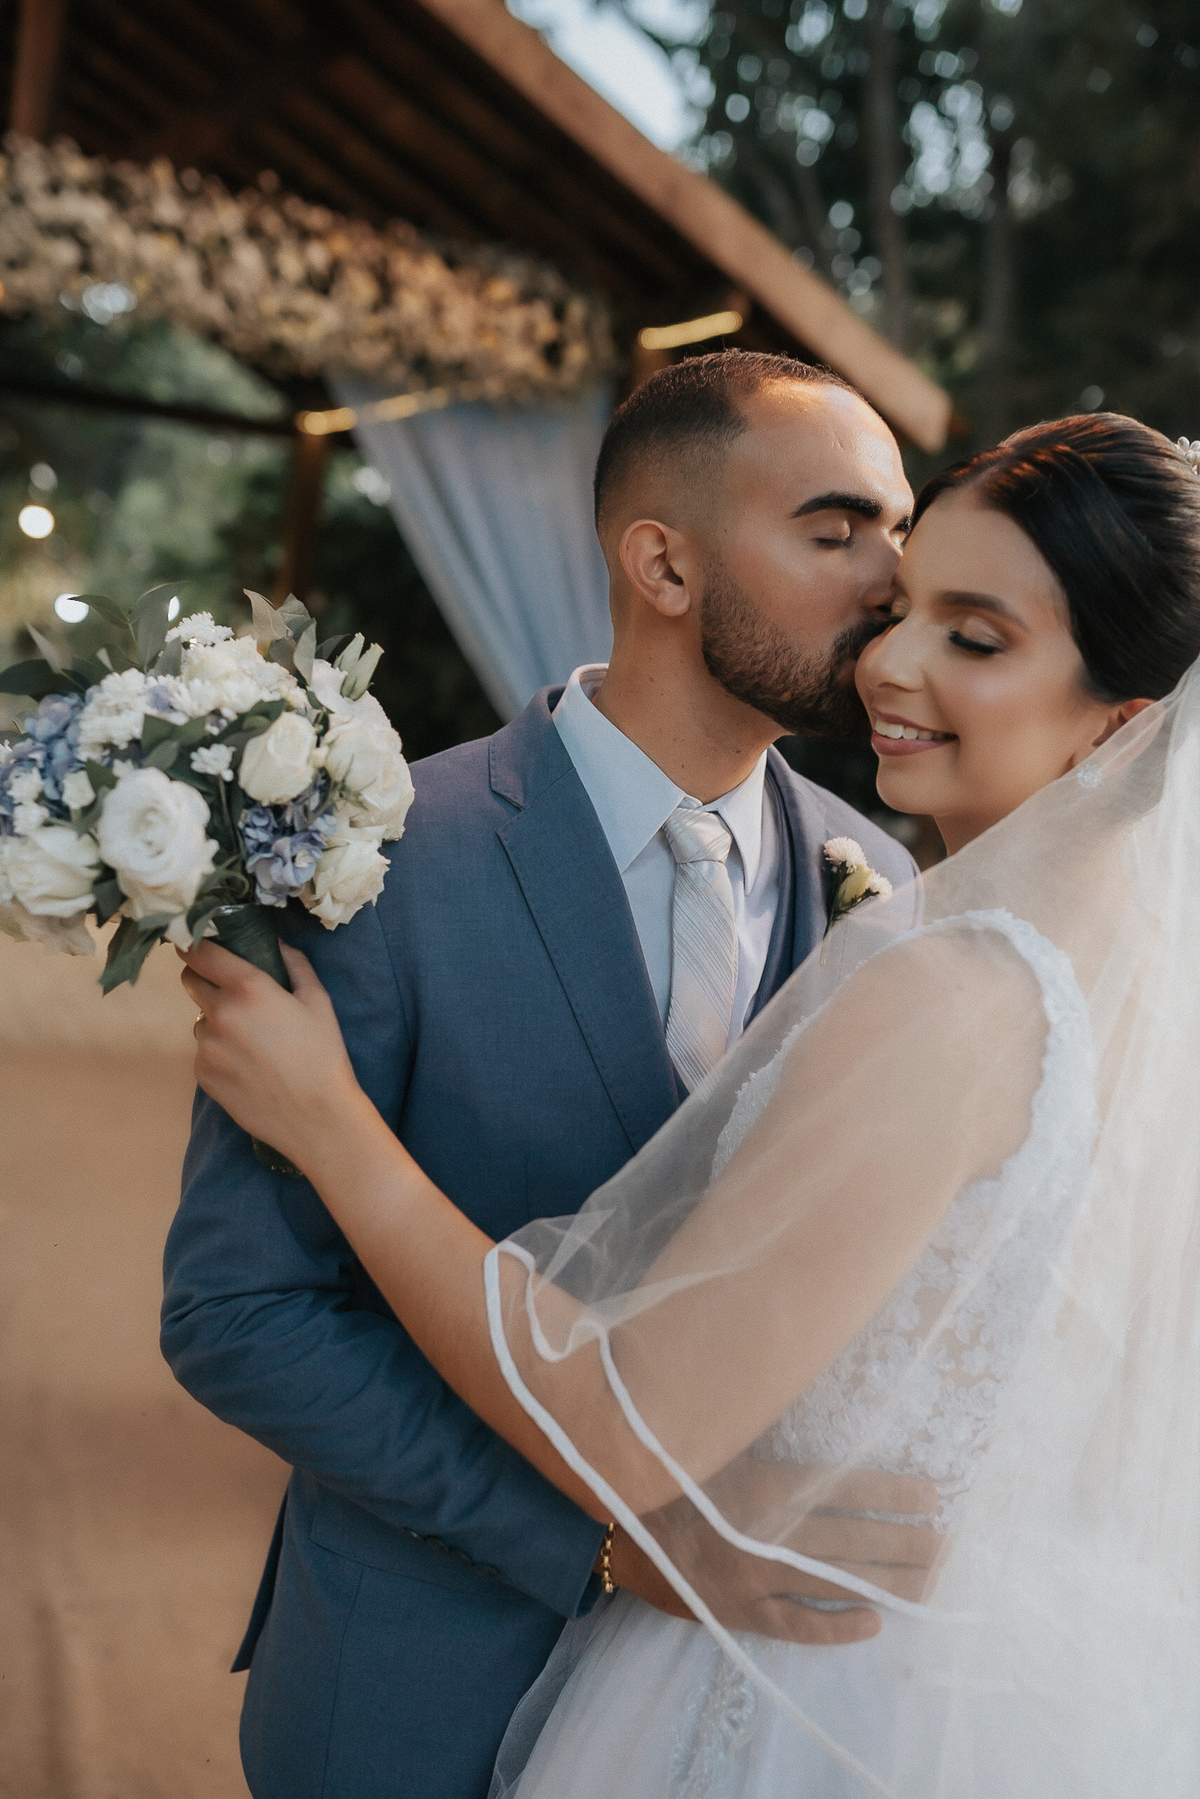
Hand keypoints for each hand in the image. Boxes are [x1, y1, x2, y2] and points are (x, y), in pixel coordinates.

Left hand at [179, 938, 369, 1169]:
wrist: (315, 1117)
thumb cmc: (323, 1056)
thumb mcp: (318, 1001)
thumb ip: (294, 963)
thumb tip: (275, 943)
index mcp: (248, 989)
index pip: (200, 953)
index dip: (196, 944)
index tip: (198, 943)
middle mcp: (220, 1013)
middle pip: (190, 981)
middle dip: (204, 978)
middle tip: (231, 990)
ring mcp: (207, 1046)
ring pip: (200, 1020)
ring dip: (215, 1021)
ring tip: (250, 1041)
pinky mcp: (202, 1074)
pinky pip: (204, 1051)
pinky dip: (218, 1052)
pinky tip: (247, 1066)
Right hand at [619, 1465, 944, 1646]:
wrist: (613, 1526)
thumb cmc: (670, 1474)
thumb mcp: (717, 1442)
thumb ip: (765, 1435)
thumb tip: (811, 1399)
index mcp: (761, 1487)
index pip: (842, 1489)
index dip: (890, 1493)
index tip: (932, 1495)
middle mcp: (763, 1535)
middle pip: (850, 1542)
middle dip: (904, 1543)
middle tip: (947, 1544)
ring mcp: (753, 1581)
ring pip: (833, 1585)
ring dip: (886, 1583)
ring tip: (928, 1580)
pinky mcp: (739, 1615)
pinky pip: (796, 1628)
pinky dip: (836, 1628)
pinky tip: (874, 1623)